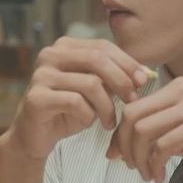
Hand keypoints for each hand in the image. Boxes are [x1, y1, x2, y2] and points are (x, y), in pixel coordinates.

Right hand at [4, 37, 150, 161]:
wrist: (36, 136)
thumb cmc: (69, 111)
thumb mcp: (95, 91)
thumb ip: (114, 78)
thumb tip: (146, 73)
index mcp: (64, 47)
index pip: (102, 46)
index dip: (127, 62)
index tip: (144, 81)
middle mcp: (49, 55)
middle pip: (97, 59)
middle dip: (121, 80)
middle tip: (133, 100)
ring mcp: (40, 75)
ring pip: (90, 83)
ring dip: (107, 106)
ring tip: (110, 121)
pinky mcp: (36, 97)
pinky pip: (75, 102)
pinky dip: (89, 115)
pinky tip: (89, 123)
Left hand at [109, 76, 182, 182]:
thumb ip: (164, 130)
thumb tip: (131, 147)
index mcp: (177, 87)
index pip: (133, 106)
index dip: (120, 132)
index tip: (117, 153)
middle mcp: (182, 91)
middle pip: (132, 116)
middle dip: (124, 145)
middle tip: (127, 166)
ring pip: (144, 131)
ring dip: (139, 158)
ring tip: (147, 174)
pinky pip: (163, 145)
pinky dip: (155, 164)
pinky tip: (160, 176)